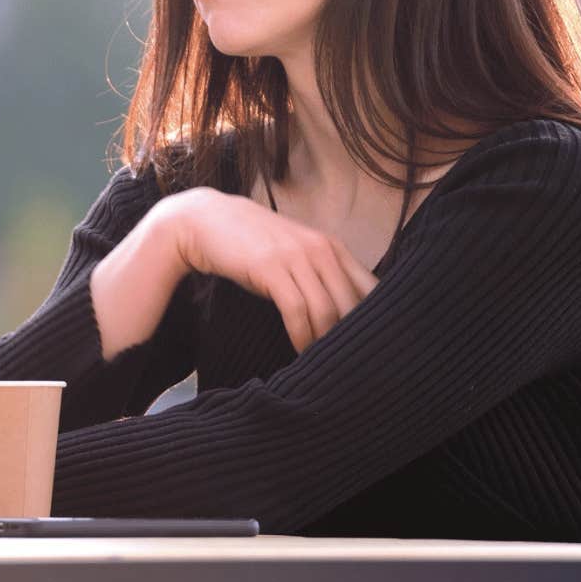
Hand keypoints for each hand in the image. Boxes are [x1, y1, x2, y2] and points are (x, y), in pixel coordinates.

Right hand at [158, 187, 376, 352]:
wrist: (206, 221)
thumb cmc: (250, 243)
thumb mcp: (292, 252)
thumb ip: (318, 273)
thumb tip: (342, 312)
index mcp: (331, 246)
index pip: (370, 287)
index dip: (374, 318)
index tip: (365, 342)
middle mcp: (320, 249)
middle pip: (352, 303)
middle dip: (350, 336)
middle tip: (344, 361)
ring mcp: (295, 257)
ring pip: (326, 310)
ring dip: (324, 341)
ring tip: (320, 360)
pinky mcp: (270, 268)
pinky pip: (296, 311)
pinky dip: (301, 336)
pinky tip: (299, 350)